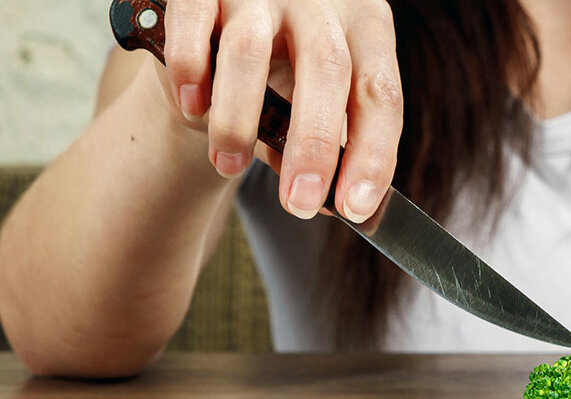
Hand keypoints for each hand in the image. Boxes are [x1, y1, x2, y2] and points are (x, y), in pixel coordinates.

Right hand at [160, 0, 402, 221]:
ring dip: (237, 120)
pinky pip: (193, 24)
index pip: (380, 92)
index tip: (355, 206)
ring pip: (250, 51)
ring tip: (228, 165)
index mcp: (365, 26)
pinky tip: (192, 107)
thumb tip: (332, 201)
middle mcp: (322, 0)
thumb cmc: (279, 74)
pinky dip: (190, 71)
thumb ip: (326, 145)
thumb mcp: (314, 104)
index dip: (371, 154)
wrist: (217, 30)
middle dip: (314, 147)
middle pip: (328, 70)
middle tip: (299, 204)